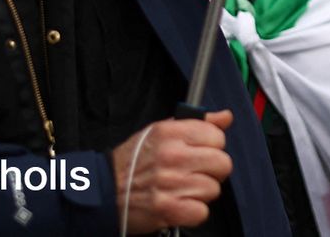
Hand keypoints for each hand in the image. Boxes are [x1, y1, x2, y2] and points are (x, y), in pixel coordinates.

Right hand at [113, 110, 232, 233]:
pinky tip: (180, 204)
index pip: (217, 137)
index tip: (201, 152)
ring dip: (201, 193)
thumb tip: (225, 117)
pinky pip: (202, 212)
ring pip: (213, 189)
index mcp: (170, 133)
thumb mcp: (160, 131)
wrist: (104, 189)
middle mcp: (172, 156)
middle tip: (195, 173)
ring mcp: (170, 183)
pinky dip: (193, 212)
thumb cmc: (132, 161)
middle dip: (212, 171)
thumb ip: (197, 123)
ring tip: (182, 189)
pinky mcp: (168, 208)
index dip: (213, 147)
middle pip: (222, 164)